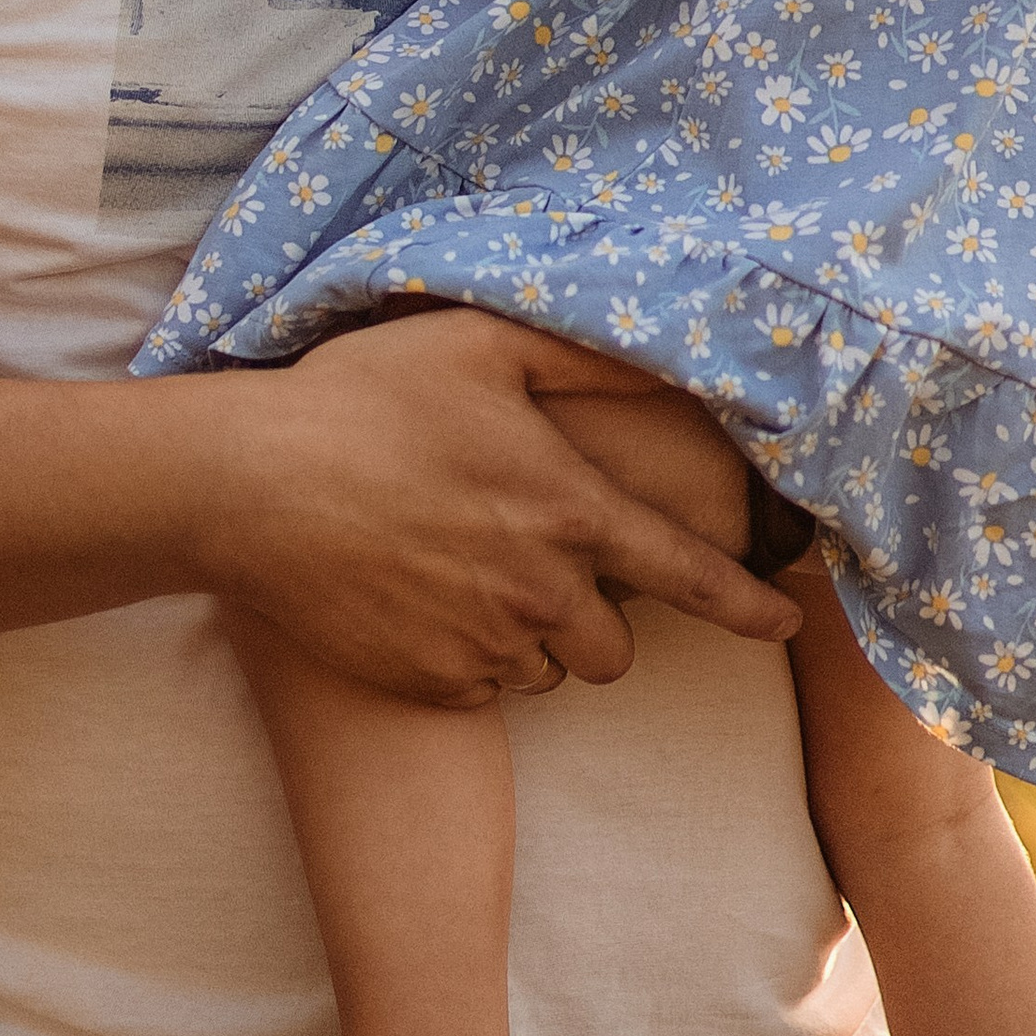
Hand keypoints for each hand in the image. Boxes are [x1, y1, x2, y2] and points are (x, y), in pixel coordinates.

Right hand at [191, 308, 800, 707]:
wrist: (249, 486)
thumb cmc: (363, 400)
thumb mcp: (479, 345)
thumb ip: (583, 355)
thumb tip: (664, 355)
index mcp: (568, 512)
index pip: (691, 576)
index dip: (749, 607)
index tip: (786, 624)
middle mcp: (542, 592)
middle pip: (616, 650)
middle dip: (594, 619)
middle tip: (535, 569)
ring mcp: (485, 646)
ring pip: (547, 670)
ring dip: (528, 637)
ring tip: (460, 576)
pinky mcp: (432, 685)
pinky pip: (481, 690)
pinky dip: (467, 659)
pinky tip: (418, 603)